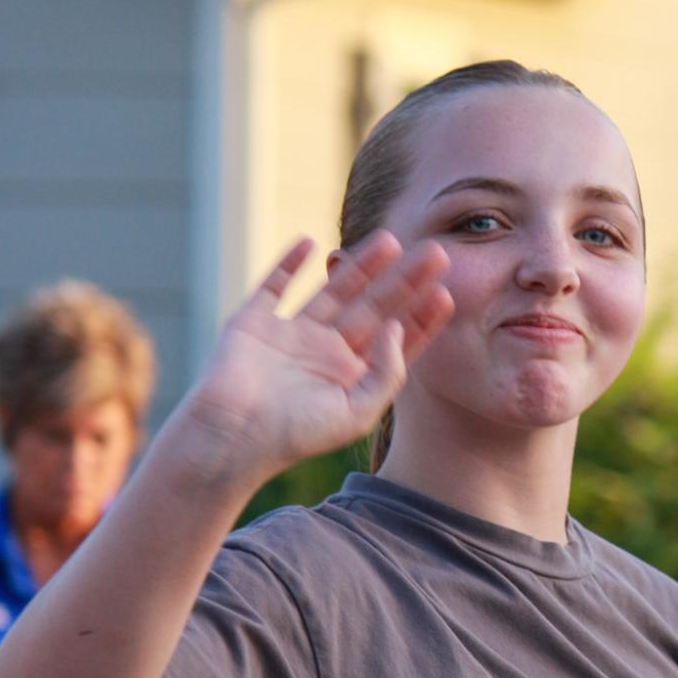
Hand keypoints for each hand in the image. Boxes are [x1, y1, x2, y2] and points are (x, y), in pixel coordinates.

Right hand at [181, 232, 452, 483]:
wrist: (231, 437)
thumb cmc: (295, 435)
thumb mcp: (357, 412)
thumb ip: (385, 372)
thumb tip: (396, 326)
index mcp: (352, 376)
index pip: (395, 340)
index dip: (421, 317)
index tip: (447, 292)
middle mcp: (325, 352)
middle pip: (374, 306)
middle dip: (405, 280)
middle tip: (437, 252)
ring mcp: (291, 334)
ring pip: (334, 290)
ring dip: (361, 265)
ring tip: (390, 239)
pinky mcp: (255, 322)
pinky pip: (275, 286)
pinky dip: (289, 264)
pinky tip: (311, 243)